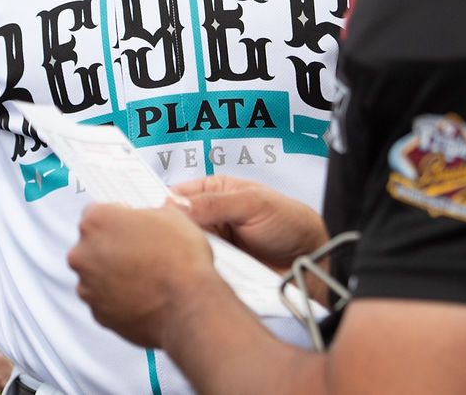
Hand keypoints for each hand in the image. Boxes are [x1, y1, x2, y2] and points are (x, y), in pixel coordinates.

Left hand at [68, 202, 221, 348]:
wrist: (189, 308)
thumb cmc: (181, 261)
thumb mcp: (173, 216)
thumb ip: (153, 211)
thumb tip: (158, 215)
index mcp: (97, 221)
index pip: (95, 211)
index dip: (117, 216)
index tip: (130, 224)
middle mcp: (83, 254)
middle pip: (92, 243)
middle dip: (113, 245)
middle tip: (142, 249)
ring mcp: (87, 287)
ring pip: (97, 273)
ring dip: (114, 272)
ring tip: (147, 274)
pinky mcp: (97, 314)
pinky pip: (104, 299)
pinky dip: (118, 296)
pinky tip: (144, 294)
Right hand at [173, 175, 327, 273]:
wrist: (311, 261)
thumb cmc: (290, 222)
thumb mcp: (253, 204)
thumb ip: (216, 203)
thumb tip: (178, 204)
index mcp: (215, 190)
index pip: (178, 194)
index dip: (165, 205)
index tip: (154, 218)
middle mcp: (210, 216)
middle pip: (177, 225)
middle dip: (173, 234)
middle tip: (171, 243)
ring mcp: (213, 244)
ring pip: (184, 249)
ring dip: (186, 256)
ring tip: (189, 260)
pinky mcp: (218, 268)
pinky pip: (199, 270)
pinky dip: (198, 273)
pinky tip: (200, 275)